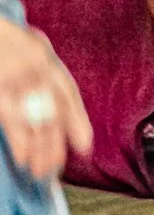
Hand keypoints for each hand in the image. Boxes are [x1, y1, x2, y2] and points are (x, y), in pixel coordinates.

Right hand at [0, 18, 89, 181]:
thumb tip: (38, 94)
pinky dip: (22, 142)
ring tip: (41, 172)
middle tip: (54, 168)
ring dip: (41, 151)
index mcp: (42, 55)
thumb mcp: (19, 42)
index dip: (76, 121)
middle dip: (55, 144)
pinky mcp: (0, 88)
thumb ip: (33, 65)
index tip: (84, 145)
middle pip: (54, 113)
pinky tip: (24, 158)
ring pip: (37, 121)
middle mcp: (36, 67)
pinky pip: (14, 121)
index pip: (67, 94)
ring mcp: (17, 78)